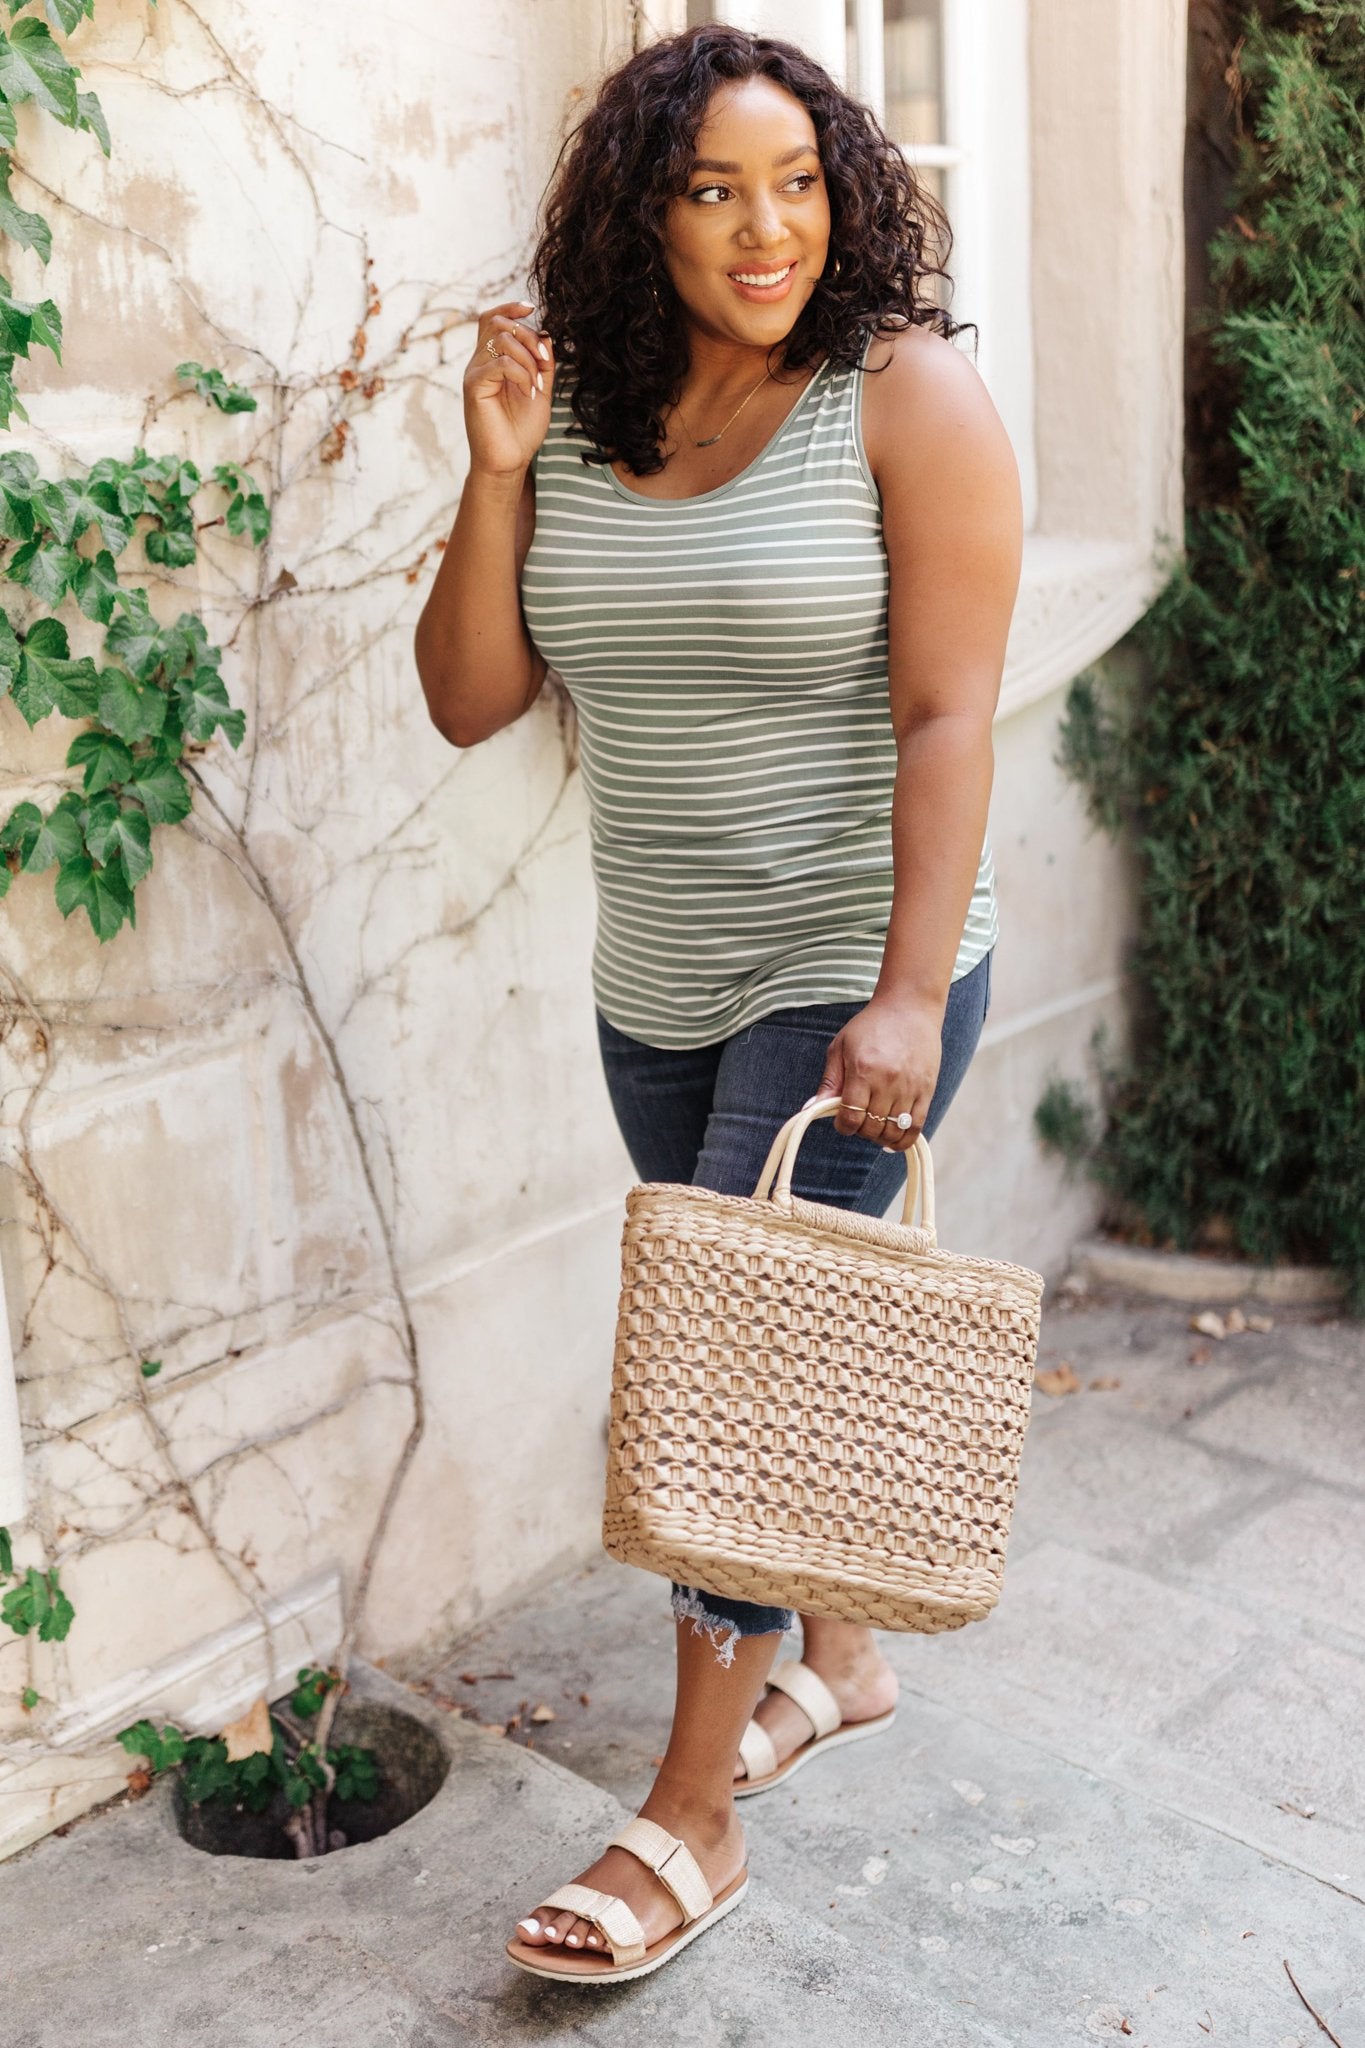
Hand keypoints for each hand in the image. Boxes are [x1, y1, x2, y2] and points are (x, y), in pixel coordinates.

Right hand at [463, 299, 554, 479]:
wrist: (509, 461)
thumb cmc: (521, 429)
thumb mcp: (539, 388)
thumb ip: (542, 362)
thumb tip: (545, 332)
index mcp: (492, 359)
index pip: (493, 319)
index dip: (510, 307)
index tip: (531, 309)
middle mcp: (479, 362)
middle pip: (499, 323)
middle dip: (528, 335)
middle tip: (543, 360)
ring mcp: (474, 373)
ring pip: (502, 338)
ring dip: (528, 358)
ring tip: (536, 385)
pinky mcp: (474, 387)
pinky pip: (501, 363)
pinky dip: (522, 374)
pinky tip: (529, 393)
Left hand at [811, 993, 943, 1151]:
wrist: (909, 1008)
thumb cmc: (871, 1026)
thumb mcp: (841, 1047)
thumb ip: (829, 1081)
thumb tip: (811, 1109)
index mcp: (863, 1071)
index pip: (850, 1117)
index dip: (842, 1126)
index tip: (842, 1119)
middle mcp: (887, 1082)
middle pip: (871, 1128)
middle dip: (860, 1131)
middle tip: (859, 1119)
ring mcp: (909, 1088)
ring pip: (892, 1132)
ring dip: (879, 1137)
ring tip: (875, 1126)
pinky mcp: (927, 1091)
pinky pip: (915, 1128)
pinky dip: (902, 1140)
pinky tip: (893, 1137)